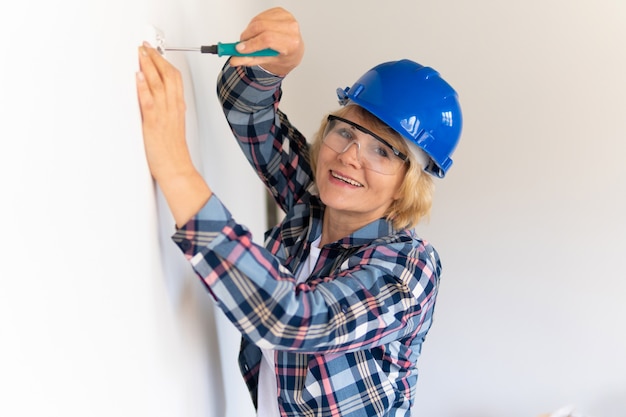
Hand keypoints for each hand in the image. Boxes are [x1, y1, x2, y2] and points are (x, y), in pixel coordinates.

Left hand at [136, 42, 210, 226]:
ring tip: (141, 53)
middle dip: (156, 57)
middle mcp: (173, 108)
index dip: (164, 62)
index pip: (174, 78)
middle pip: (168, 75)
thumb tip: (155, 100)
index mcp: (178, 108)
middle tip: (146, 46)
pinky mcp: (154, 123)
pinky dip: (145, 86)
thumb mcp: (172, 127)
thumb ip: (166, 111)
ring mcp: (164, 114)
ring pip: (159, 83)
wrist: (176, 169)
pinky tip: (139, 75)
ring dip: (149, 65)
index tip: (154, 51)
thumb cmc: (173, 153)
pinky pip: (150, 100)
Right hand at [230, 7, 304, 76]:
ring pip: (259, 20)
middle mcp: (291, 28)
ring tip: (251, 39)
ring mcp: (286, 18)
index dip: (251, 43)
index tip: (240, 48)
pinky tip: (258, 32)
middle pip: (261, 27)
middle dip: (247, 36)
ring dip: (250, 30)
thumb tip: (234, 60)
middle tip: (241, 44)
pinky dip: (254, 24)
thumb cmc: (283, 55)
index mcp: (292, 43)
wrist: (293, 48)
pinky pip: (260, 15)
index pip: (268, 39)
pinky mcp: (280, 11)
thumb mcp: (267, 61)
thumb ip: (249, 60)